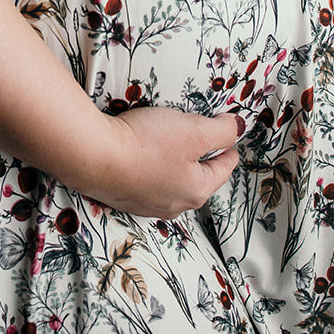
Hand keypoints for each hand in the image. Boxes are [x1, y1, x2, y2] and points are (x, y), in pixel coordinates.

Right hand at [86, 105, 241, 217]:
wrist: (93, 155)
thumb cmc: (144, 144)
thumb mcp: (193, 130)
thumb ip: (221, 131)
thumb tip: (239, 129)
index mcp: (197, 191)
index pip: (223, 168)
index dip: (229, 146)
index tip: (230, 136)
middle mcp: (174, 204)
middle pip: (198, 176)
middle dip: (200, 156)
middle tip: (199, 136)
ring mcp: (147, 204)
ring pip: (172, 180)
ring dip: (174, 162)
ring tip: (168, 141)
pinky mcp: (124, 197)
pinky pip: (147, 181)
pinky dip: (150, 167)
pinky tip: (141, 152)